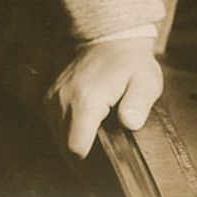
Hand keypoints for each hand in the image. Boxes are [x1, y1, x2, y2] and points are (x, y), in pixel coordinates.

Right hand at [46, 36, 162, 157]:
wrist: (112, 37)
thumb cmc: (131, 62)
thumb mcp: (146, 80)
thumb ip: (139, 103)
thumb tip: (131, 122)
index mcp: (86, 99)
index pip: (76, 148)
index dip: (91, 159)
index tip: (107, 153)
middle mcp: (63, 99)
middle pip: (64, 147)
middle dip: (83, 151)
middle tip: (105, 141)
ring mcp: (53, 97)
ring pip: (56, 137)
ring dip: (74, 139)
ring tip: (96, 129)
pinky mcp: (50, 96)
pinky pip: (53, 124)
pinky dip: (67, 129)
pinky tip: (85, 122)